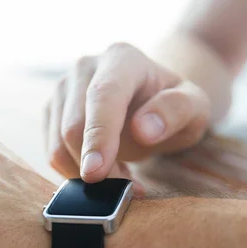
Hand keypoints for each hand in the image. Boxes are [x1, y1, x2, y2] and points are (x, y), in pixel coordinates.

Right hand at [45, 42, 209, 182]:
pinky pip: (53, 153)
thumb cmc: (174, 104)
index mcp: (122, 59)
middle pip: (73, 126)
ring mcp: (63, 89)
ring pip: (58, 144)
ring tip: (123, 176)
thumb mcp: (194, 106)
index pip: (102, 97)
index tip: (97, 173)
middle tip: (129, 188)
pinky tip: (105, 170)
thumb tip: (143, 130)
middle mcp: (85, 67)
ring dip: (87, 174)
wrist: (151, 100)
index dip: (98, 136)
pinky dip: (76, 173)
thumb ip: (176, 111)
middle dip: (98, 168)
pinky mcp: (52, 112)